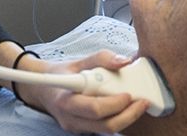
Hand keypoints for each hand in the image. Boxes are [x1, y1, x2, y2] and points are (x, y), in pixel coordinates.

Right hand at [19, 51, 148, 134]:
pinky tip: (126, 107)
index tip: (128, 94)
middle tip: (142, 101)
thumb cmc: (63, 74)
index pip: (94, 108)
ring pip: (106, 130)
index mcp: (67, 100)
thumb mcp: (79, 61)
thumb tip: (124, 61)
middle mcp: (71, 118)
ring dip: (126, 118)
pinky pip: (103, 129)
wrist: (44, 90)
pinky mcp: (83, 130)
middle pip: (104, 125)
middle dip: (128, 114)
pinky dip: (118, 119)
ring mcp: (77, 128)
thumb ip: (101, 58)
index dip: (114, 104)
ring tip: (138, 104)